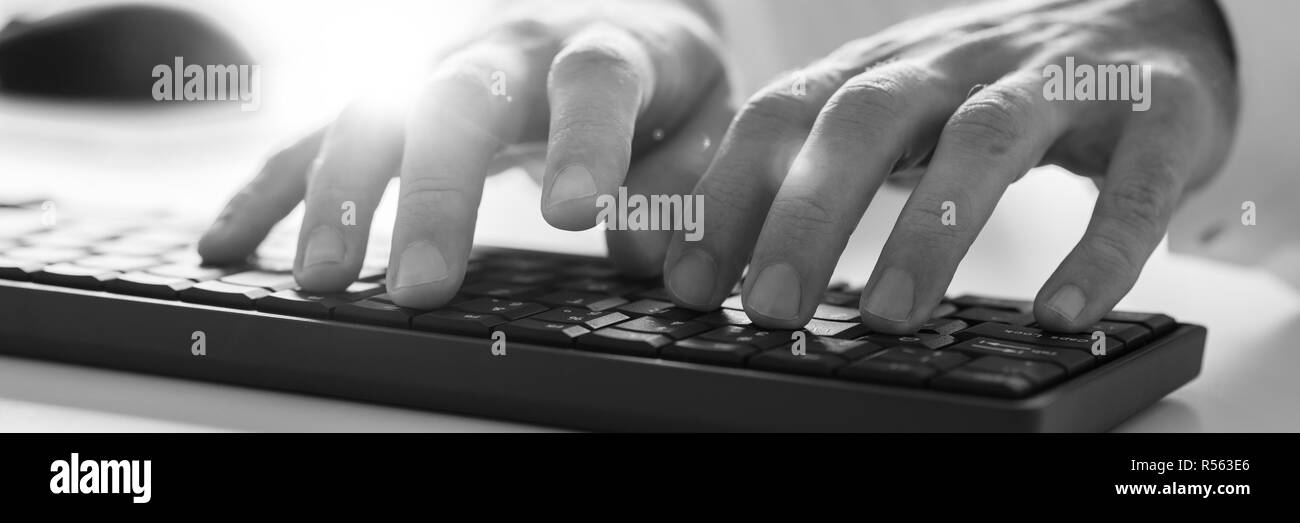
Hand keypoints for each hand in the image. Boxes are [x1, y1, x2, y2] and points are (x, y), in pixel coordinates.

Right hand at [197, 0, 728, 307]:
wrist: (611, 13)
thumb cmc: (660, 83)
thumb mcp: (702, 118)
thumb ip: (684, 181)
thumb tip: (645, 253)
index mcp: (607, 47)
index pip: (592, 79)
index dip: (584, 140)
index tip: (572, 211)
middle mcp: (510, 45)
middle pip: (460, 98)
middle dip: (436, 192)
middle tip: (421, 285)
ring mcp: (437, 64)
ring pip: (375, 112)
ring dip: (342, 197)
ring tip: (323, 281)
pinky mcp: (388, 94)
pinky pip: (318, 134)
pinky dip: (272, 188)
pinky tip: (230, 244)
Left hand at [662, 0, 1237, 332]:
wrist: (1156, 7)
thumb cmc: (1000, 82)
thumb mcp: (903, 105)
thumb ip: (826, 162)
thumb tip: (727, 258)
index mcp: (887, 64)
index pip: (785, 112)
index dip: (729, 193)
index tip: (690, 282)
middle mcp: (960, 60)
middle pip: (867, 118)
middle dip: (808, 214)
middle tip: (770, 308)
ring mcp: (1058, 78)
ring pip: (985, 139)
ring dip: (931, 229)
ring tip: (889, 314)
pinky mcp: (1157, 112)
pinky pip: (1131, 185)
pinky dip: (1097, 252)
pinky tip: (1061, 313)